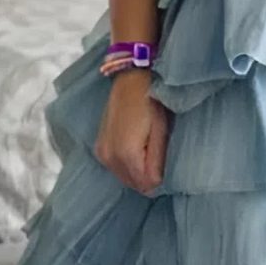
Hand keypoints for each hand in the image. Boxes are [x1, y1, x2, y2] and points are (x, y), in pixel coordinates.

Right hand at [94, 68, 170, 195]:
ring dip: (137, 171)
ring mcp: (101, 153)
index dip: (160, 178)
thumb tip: (155, 185)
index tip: (166, 162)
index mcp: (126, 154)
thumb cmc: (150, 101)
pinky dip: (127, 164)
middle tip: (158, 155)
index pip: (147, 185)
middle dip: (147, 176)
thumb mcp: (161, 131)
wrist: (130, 79)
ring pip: (125, 177)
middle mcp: (109, 158)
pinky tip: (136, 147)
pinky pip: (116, 168)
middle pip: (134, 184)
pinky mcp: (99, 148)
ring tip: (148, 148)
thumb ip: (157, 161)